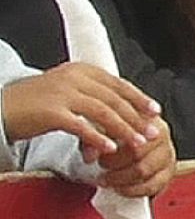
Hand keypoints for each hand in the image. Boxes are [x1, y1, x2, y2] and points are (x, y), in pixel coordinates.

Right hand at [2, 62, 163, 162]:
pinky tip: (110, 148)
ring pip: (103, 112)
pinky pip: (82, 126)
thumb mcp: (67, 93)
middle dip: (136, 117)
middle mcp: (73, 77)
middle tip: (153, 132)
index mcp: (81, 70)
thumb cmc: (35, 104)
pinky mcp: (51, 112)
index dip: (139, 98)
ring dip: (124, 130)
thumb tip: (124, 114)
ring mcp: (62, 93)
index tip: (155, 111)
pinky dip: (98, 138)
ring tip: (138, 143)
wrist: (1, 108)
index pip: (117, 84)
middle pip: (114, 99)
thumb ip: (93, 99)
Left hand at [98, 117, 175, 197]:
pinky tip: (119, 188)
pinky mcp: (168, 173)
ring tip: (106, 179)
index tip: (98, 157)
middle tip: (101, 166)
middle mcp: (161, 134)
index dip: (113, 148)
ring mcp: (167, 154)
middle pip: (138, 153)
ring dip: (121, 179)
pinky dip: (133, 190)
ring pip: (144, 171)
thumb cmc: (110, 131)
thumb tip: (90, 157)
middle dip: (114, 164)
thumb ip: (91, 140)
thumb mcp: (97, 129)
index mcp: (145, 117)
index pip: (131, 135)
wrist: (123, 139)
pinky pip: (152, 186)